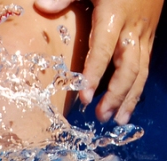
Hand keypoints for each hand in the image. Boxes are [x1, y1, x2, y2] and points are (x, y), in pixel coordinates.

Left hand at [35, 0, 163, 123]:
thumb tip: (40, 6)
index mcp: (114, 16)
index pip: (103, 49)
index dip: (94, 74)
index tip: (84, 97)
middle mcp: (132, 29)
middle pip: (128, 67)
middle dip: (116, 94)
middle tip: (101, 116)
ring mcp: (143, 35)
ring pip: (141, 71)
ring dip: (129, 97)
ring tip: (118, 120)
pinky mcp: (148, 38)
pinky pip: (145, 67)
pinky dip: (136, 88)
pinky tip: (127, 107)